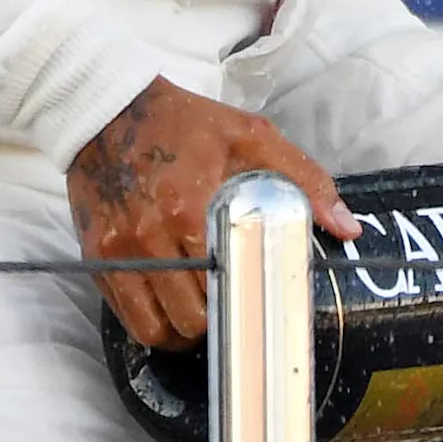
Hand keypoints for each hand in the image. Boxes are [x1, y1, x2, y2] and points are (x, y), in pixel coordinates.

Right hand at [64, 78, 358, 349]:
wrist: (108, 109)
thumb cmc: (183, 123)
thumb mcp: (250, 136)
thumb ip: (303, 179)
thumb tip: (346, 227)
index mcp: (189, 208)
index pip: (226, 290)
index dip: (248, 306)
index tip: (261, 305)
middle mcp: (149, 237)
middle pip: (190, 320)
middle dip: (217, 323)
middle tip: (233, 308)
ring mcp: (117, 252)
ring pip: (154, 330)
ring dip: (181, 332)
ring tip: (201, 314)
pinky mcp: (96, 257)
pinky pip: (125, 316)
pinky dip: (150, 322)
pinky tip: (169, 306)